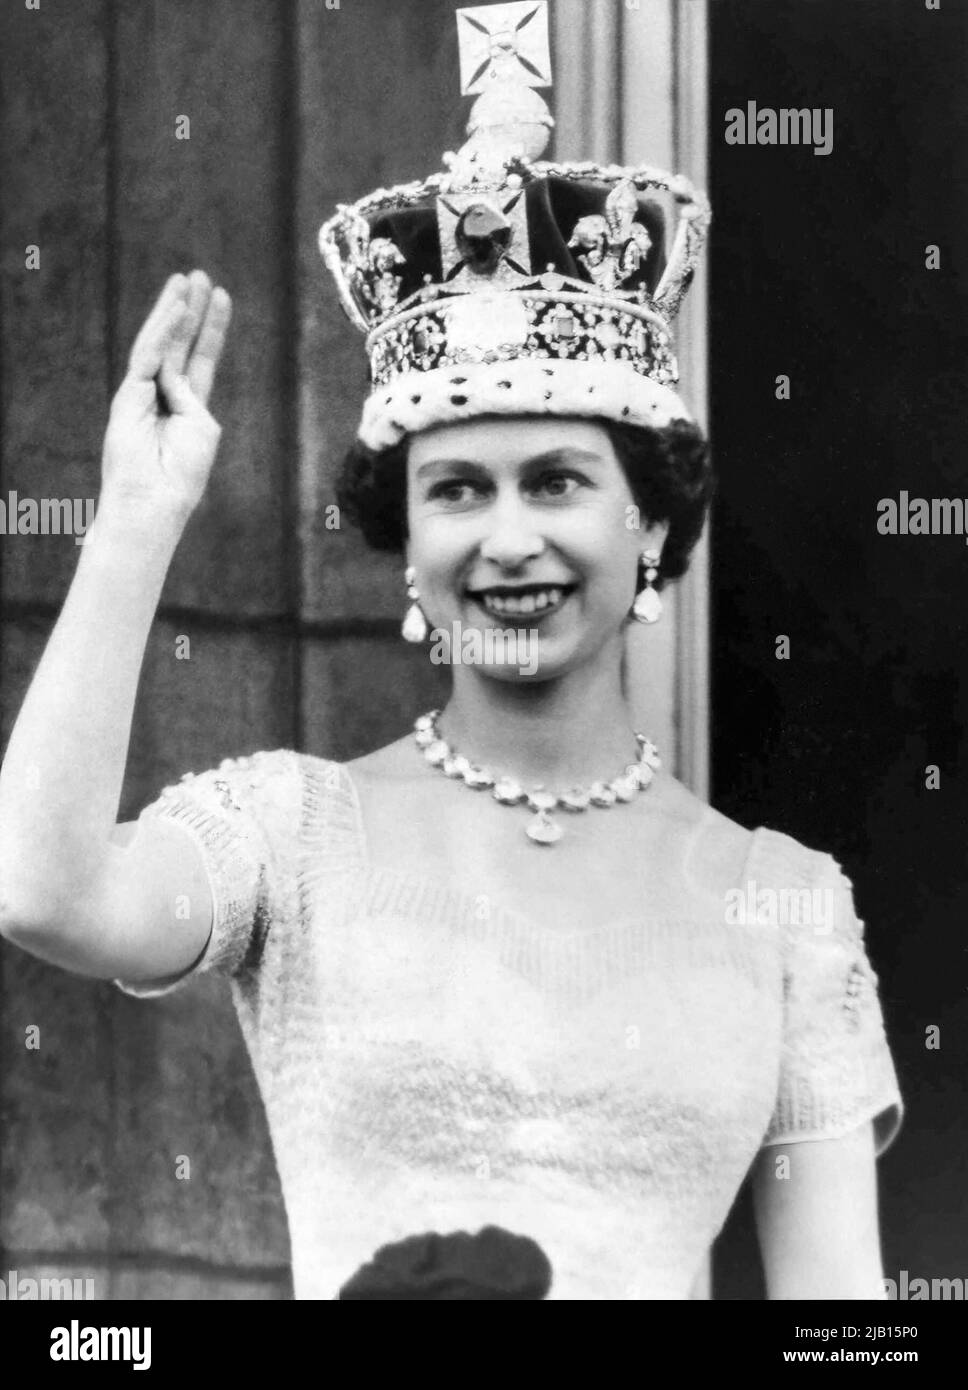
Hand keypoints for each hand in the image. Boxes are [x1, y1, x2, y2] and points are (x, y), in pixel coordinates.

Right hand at [100, 271, 232, 527]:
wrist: (155, 500)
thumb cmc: (183, 473)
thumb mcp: (201, 427)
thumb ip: (192, 394)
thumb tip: (174, 372)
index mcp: (188, 407)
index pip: (201, 358)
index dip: (212, 328)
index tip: (222, 296)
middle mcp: (164, 395)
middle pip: (180, 343)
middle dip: (190, 309)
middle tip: (200, 275)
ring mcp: (143, 393)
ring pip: (160, 343)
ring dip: (174, 310)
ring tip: (187, 279)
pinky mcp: (129, 395)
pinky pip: (148, 356)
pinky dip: (163, 331)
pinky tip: (177, 308)